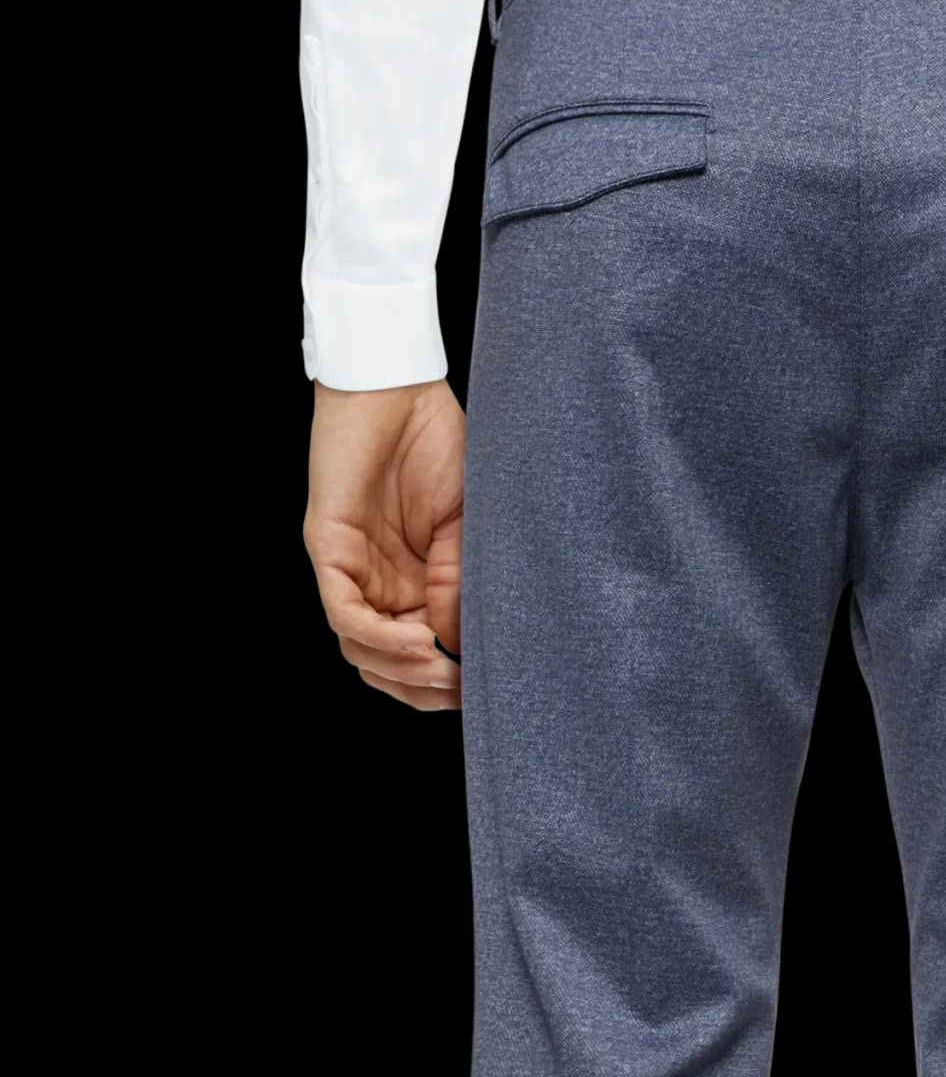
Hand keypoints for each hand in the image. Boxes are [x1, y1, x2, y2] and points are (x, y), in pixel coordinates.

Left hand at [305, 381, 465, 710]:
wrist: (399, 385)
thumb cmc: (437, 444)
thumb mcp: (466, 527)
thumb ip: (459, 585)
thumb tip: (462, 648)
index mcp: (415, 584)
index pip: (423, 656)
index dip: (450, 683)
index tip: (485, 689)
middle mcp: (380, 586)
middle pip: (389, 668)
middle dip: (427, 689)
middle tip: (464, 691)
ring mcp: (353, 571)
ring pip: (362, 652)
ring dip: (404, 672)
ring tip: (443, 669)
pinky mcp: (329, 549)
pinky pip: (344, 614)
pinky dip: (379, 638)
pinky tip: (419, 641)